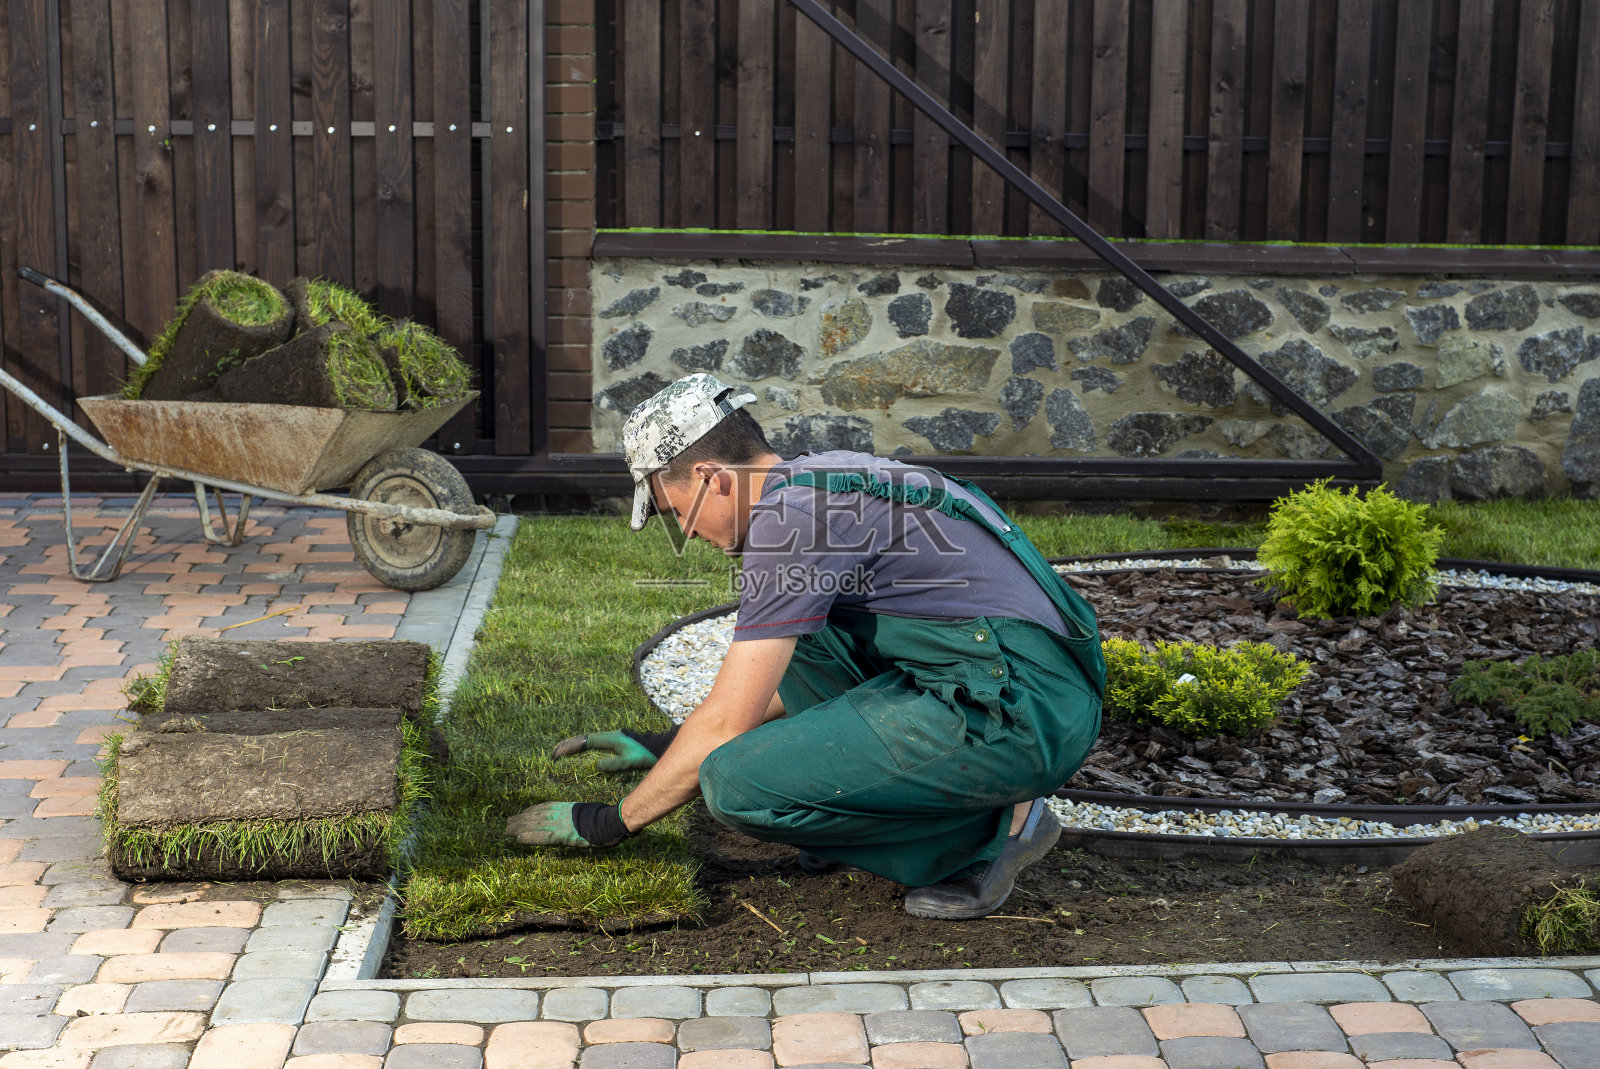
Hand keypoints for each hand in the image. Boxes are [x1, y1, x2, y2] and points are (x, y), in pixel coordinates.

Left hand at [505, 801, 631, 847]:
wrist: (612, 821)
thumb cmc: (608, 818)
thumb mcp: (591, 813)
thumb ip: (581, 816)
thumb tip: (581, 820)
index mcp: (569, 807)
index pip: (546, 807)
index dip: (532, 811)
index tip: (523, 813)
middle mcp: (561, 813)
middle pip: (537, 815)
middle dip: (522, 819)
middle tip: (508, 823)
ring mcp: (561, 823)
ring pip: (535, 825)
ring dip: (520, 828)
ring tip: (507, 830)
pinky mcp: (562, 835)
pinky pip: (542, 837)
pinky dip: (529, 837)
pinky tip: (518, 839)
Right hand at [552, 727, 677, 771]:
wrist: (662, 747)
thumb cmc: (648, 755)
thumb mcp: (631, 761)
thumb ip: (615, 764)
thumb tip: (596, 765)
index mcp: (611, 739)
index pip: (585, 741)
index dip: (569, 747)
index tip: (556, 755)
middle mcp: (611, 737)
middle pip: (584, 739)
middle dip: (568, 746)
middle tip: (553, 755)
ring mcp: (614, 739)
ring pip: (590, 740)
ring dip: (576, 746)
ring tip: (563, 753)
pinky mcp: (618, 743)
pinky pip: (596, 744)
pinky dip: (585, 747)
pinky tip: (584, 753)